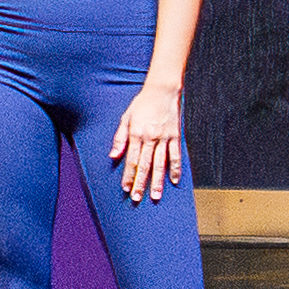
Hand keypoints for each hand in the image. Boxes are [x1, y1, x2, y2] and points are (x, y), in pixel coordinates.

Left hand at [111, 86, 185, 203]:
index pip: (131, 160)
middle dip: (140, 183)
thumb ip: (119, 138)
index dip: (128, 175)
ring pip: (160, 164)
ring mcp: (164, 138)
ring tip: (155, 195)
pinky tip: (174, 181)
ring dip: (157, 181)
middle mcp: (150, 138)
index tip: (125, 189)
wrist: (162, 90)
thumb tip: (113, 155)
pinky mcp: (175, 136)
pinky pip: (176, 155)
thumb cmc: (142, 103)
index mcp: (136, 134)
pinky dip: (176, 169)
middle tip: (137, 198)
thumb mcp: (125, 118)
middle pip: (144, 165)